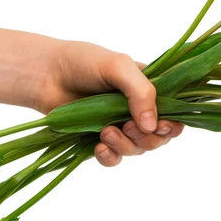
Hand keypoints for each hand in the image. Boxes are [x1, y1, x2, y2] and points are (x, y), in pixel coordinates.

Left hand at [24, 41, 183, 166]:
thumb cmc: (83, 62)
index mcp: (148, 89)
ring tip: (105, 132)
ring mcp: (118, 125)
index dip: (172, 124)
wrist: (46, 74)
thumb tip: (152, 126)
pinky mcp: (99, 139)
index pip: (174, 112)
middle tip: (127, 126)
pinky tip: (99, 147)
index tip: (161, 125)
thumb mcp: (119, 67)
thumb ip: (141, 91)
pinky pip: (115, 158)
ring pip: (137, 149)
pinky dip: (110, 157)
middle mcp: (137, 109)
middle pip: (158, 137)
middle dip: (147, 138)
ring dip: (125, 145)